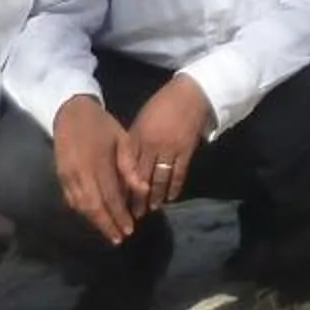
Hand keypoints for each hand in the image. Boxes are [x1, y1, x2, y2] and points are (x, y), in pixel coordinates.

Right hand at [52, 95, 141, 243]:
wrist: (71, 112)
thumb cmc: (102, 124)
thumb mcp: (122, 138)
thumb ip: (130, 165)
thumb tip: (142, 189)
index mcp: (98, 165)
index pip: (110, 198)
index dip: (119, 215)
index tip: (130, 229)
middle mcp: (80, 175)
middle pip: (93, 208)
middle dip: (107, 225)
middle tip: (119, 238)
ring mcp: (67, 177)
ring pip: (81, 207)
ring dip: (94, 222)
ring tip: (109, 232)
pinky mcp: (60, 176)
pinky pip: (71, 200)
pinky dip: (83, 212)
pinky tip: (93, 218)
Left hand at [119, 76, 212, 211]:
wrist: (191, 94)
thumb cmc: (162, 104)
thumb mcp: (141, 120)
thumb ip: (133, 141)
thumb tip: (127, 163)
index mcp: (137, 137)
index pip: (126, 167)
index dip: (122, 186)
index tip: (117, 201)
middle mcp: (151, 146)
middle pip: (141, 177)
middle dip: (136, 198)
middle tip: (132, 215)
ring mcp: (170, 149)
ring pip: (160, 179)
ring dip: (155, 196)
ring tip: (150, 209)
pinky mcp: (186, 151)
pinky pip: (179, 174)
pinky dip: (174, 187)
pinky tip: (170, 198)